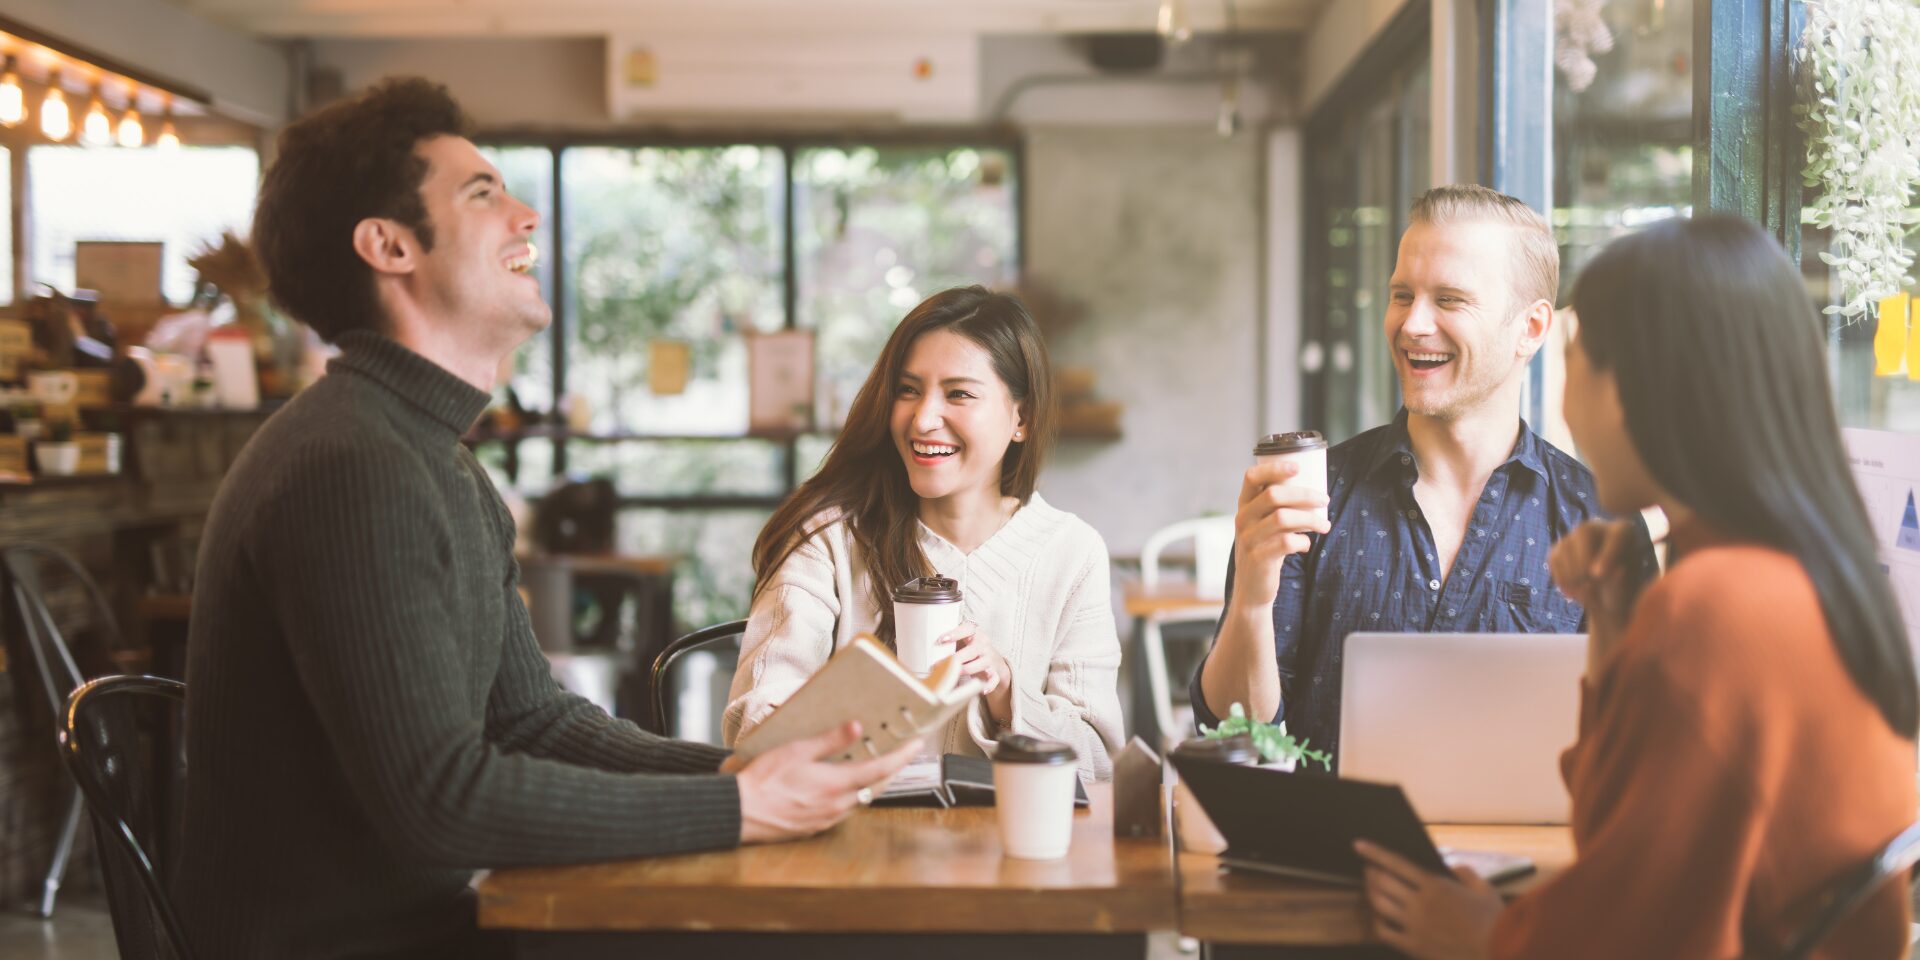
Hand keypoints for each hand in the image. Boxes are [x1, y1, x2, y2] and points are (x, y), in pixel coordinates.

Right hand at [734, 722, 921, 843]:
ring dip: (873, 783)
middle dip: (893, 770)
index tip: (917, 744)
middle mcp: (838, 805)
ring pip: (862, 800)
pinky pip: (845, 810)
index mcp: (837, 785)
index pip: (882, 770)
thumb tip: (857, 728)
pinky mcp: (816, 826)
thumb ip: (830, 740)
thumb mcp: (797, 751)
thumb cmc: (765, 781)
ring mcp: (828, 819)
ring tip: (877, 766)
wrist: (741, 812)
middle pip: (877, 787)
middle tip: (902, 754)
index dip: (902, 756)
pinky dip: (854, 796)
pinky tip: (845, 787)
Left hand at [945, 621, 1013, 725]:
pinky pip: (993, 679)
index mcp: (975, 634)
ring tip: (952, 676)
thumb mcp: (963, 642)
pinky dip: (989, 685)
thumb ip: (950, 643)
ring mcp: (990, 659)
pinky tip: (981, 690)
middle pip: (972, 650)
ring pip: (981, 664)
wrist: (994, 661)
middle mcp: (984, 645)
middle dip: (955, 659)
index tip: (941, 639)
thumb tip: (923, 650)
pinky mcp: (995, 672)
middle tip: (938, 665)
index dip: (955, 633)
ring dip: (966, 670)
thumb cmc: (970, 650)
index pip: (968, 628)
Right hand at [1231, 461, 1331, 605]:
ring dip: (1310, 519)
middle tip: (1325, 499)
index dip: (1274, 468)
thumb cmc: (1265, 551)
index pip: (1252, 477)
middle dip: (1305, 494)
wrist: (1252, 589)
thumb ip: (1278, 510)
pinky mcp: (1258, 558)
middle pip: (1274, 495)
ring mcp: (1248, 539)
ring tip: (1324, 525)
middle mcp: (1242, 519)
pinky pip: (1286, 542)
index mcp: (1244, 506)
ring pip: (1283, 518)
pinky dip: (1303, 541)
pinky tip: (1306, 545)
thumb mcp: (1264, 526)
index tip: (1297, 467)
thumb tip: (1314, 492)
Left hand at [1355, 840, 1501, 959]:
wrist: (1500, 953)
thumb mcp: (1485, 890)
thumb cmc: (1496, 922)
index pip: (1397, 863)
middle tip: (1368, 869)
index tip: (1358, 844)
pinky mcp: (1413, 946)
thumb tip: (1453, 867)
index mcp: (1435, 886)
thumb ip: (1466, 873)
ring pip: (1379, 905)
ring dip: (1371, 894)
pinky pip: (1384, 932)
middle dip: (1371, 873)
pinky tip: (1379, 917)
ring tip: (1371, 889)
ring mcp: (1414, 926)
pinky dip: (1377, 922)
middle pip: (1382, 883)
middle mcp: (1419, 904)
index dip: (1374, 853)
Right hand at [1547, 518, 1641, 670]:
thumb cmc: (1633, 602)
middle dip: (1583, 560)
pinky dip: (1561, 577)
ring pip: (1566, 545)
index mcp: (1630, 536)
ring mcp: (1580, 538)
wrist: (1614, 608)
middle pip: (1585, 531)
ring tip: (1585, 594)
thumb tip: (1615, 573)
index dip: (1607, 553)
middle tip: (1587, 586)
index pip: (1618, 535)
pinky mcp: (1562, 550)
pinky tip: (1575, 594)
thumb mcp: (1636, 598)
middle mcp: (1604, 529)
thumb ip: (1626, 586)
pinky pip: (1554, 559)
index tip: (1599, 577)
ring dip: (1571, 572)